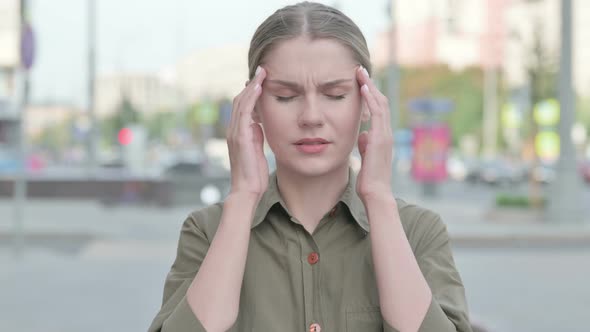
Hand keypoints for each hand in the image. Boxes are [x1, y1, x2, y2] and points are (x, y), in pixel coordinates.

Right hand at [227, 66, 268, 200]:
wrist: (247, 190)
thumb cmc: (254, 174)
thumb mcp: (257, 149)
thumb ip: (257, 135)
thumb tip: (260, 124)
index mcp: (238, 132)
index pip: (242, 105)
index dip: (251, 91)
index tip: (263, 79)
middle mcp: (233, 129)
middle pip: (240, 99)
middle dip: (252, 83)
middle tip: (263, 69)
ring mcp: (235, 132)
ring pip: (241, 101)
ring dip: (252, 85)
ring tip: (263, 72)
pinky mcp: (240, 137)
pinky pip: (244, 111)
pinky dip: (251, 97)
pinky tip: (259, 87)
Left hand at [355, 66, 393, 200]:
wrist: (376, 193)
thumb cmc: (370, 179)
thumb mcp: (366, 157)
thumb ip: (366, 144)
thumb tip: (362, 135)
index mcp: (382, 136)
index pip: (378, 109)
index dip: (370, 94)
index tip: (361, 81)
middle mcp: (386, 133)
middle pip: (381, 101)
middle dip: (370, 84)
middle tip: (359, 70)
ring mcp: (385, 135)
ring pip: (380, 103)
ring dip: (370, 86)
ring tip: (360, 72)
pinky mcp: (380, 139)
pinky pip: (377, 114)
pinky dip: (371, 99)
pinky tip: (364, 88)